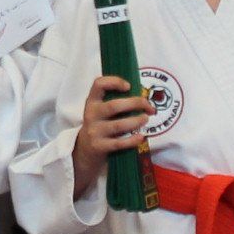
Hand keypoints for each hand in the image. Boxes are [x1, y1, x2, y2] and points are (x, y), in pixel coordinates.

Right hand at [71, 73, 152, 194]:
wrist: (85, 151)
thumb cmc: (100, 126)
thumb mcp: (101, 112)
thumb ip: (115, 102)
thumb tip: (142, 98)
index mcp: (92, 102)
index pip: (98, 85)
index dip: (114, 82)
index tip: (128, 86)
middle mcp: (91, 115)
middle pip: (114, 106)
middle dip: (135, 104)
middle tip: (148, 106)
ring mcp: (95, 131)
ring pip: (118, 125)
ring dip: (136, 121)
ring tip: (145, 119)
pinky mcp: (99, 147)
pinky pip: (119, 143)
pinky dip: (132, 140)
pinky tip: (141, 137)